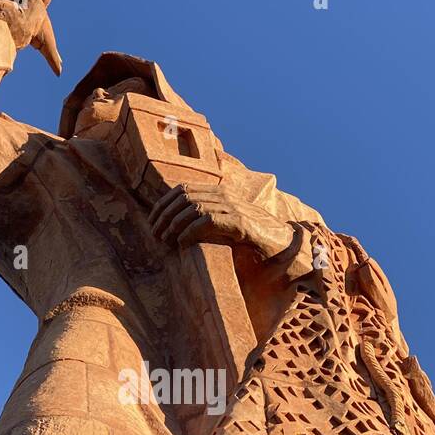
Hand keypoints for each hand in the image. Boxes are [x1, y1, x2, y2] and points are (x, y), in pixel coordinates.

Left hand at [148, 182, 293, 257]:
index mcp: (220, 191)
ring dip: (173, 225)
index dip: (163, 204)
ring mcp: (234, 207)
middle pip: (183, 197)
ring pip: (193, 208)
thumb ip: (205, 220)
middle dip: (164, 216)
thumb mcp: (224, 224)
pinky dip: (190, 232)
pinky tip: (182, 243)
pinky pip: (207, 221)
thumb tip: (175, 227)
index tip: (152, 221)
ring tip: (164, 240)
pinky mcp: (240, 223)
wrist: (282, 245)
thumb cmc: (251, 238)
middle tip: (154, 234)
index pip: (182, 189)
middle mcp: (225, 195)